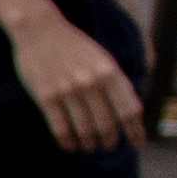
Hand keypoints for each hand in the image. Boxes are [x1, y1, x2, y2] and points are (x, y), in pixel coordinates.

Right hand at [9, 4, 140, 155]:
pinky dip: (67, 141)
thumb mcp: (103, 59)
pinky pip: (60, 127)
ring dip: (89, 143)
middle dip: (109, 140)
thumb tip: (125, 112)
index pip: (129, 110)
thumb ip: (115, 82)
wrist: (40, 30)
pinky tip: (69, 146)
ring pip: (84, 129)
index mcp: (110, 72)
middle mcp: (91, 83)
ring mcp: (68, 90)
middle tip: (107, 146)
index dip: (134, 131)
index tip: (136, 143)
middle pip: (107, 123)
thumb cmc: (73, 45)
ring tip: (89, 147)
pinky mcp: (46, 96)